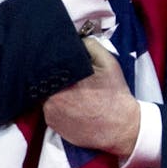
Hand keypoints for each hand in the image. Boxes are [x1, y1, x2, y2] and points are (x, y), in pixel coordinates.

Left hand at [43, 38, 139, 156]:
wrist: (121, 127)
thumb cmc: (114, 95)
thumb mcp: (108, 64)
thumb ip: (90, 46)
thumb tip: (76, 39)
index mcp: (61, 81)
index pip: (46, 68)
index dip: (54, 65)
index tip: (64, 68)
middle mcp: (50, 98)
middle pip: (46, 83)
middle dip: (56, 80)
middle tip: (73, 82)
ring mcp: (50, 114)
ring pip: (46, 98)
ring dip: (56, 95)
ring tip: (75, 96)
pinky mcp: (54, 126)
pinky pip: (51, 112)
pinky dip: (59, 109)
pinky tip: (74, 108)